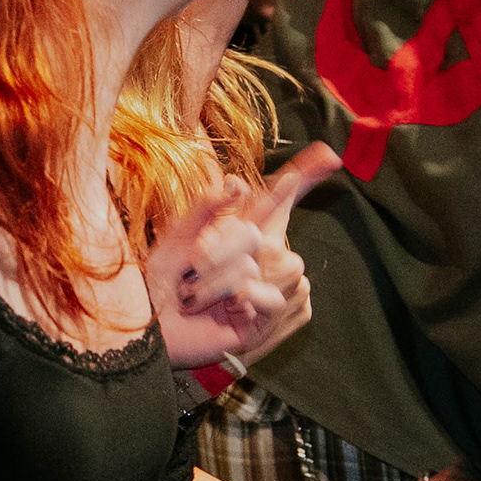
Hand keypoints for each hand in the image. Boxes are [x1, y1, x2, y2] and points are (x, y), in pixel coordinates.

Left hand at [152, 146, 339, 370]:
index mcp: (240, 233)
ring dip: (223, 277)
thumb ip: (206, 206)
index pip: (277, 204)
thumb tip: (238, 182)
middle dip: (221, 249)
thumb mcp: (178, 236)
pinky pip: (269, 294)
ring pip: (269, 262)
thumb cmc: (159, 282)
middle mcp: (261, 258)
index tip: (330, 156)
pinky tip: (230, 307)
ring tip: (199, 295)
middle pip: (265, 235)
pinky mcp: (268, 317)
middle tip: (192, 270)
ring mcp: (268, 288)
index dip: (306, 175)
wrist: (150, 324)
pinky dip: (243, 296)